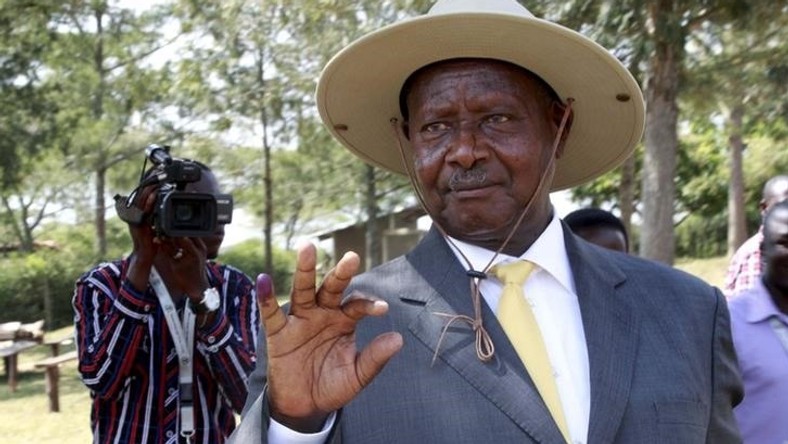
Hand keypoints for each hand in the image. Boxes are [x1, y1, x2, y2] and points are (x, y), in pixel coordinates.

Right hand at [156, 236, 209, 300]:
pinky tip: (176, 243)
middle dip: (174, 233)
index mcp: (194, 252)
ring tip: (169, 239)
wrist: (198, 286)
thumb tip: (157, 239)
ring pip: (189, 235)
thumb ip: (166, 251)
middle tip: (164, 235)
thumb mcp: (173, 265)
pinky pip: (192, 239)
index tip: (161, 233)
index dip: (169, 234)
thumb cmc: (185, 279)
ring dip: (179, 236)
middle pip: (186, 233)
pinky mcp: (202, 248)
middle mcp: (201, 247)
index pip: (180, 236)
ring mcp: (203, 247)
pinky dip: (184, 240)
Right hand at [258, 243, 402, 432]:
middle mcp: (323, 314)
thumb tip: (398, 340)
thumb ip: (375, 358)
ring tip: (308, 248)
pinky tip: (263, 280)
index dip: (368, 304)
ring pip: (303, 290)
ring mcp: (300, 320)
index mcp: (344, 320)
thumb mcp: (357, 376)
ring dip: (305, 270)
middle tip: (352, 257)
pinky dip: (266, 297)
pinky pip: (271, 313)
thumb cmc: (332, 386)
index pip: (357, 305)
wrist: (304, 407)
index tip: (381, 308)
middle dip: (341, 273)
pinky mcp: (279, 333)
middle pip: (332, 287)